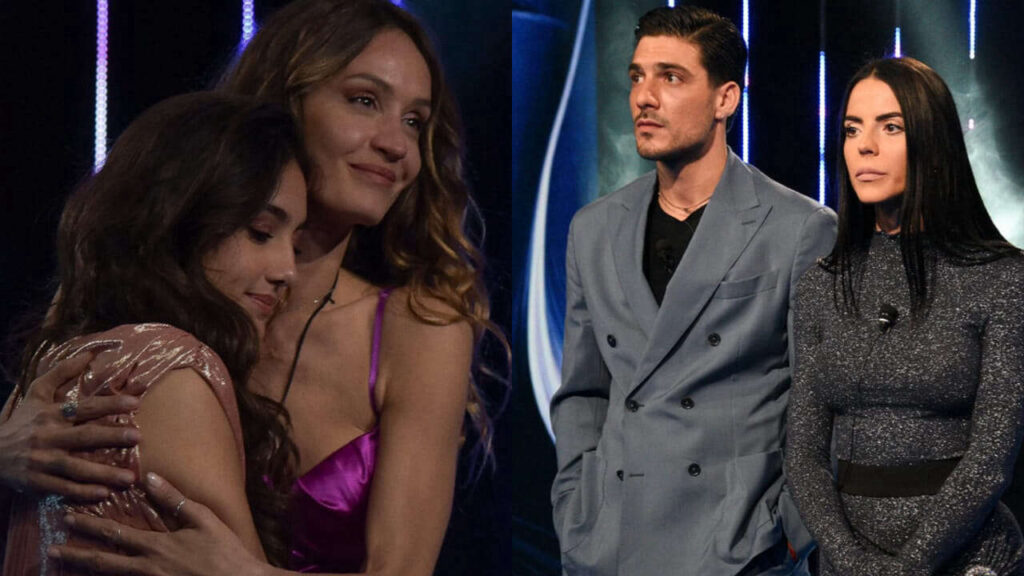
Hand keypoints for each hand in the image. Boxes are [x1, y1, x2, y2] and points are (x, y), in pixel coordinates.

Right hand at [0, 353, 139, 499]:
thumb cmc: (22, 421)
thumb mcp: (37, 393)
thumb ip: (62, 372)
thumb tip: (90, 352)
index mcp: (52, 414)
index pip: (84, 407)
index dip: (109, 404)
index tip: (135, 403)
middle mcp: (48, 437)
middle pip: (84, 437)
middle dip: (111, 437)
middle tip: (138, 437)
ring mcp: (42, 462)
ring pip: (76, 468)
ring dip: (104, 474)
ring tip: (130, 478)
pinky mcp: (37, 483)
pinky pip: (63, 489)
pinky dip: (82, 493)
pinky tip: (103, 495)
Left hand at [49, 473, 271, 575]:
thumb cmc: (225, 550)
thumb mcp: (203, 519)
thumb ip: (174, 499)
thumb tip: (150, 477)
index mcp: (157, 547)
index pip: (115, 534)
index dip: (89, 527)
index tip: (68, 519)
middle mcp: (147, 569)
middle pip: (104, 563)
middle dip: (76, 555)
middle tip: (52, 550)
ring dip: (88, 570)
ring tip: (67, 564)